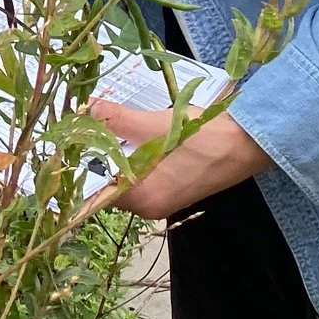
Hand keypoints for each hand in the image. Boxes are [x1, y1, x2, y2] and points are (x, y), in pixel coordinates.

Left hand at [89, 100, 272, 218]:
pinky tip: (134, 134)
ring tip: (107, 124)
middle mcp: (151, 208)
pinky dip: (136, 157)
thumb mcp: (155, 124)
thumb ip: (117, 120)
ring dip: (118, 154)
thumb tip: (85, 110)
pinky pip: (145, 176)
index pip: (96, 191)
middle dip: (99, 155)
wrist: (250, 142)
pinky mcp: (177, 189)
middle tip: (85, 124)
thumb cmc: (203, 136)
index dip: (81, 165)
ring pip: (128, 178)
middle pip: (110, 184)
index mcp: (143, 199)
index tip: (68, 142)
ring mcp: (165, 201)